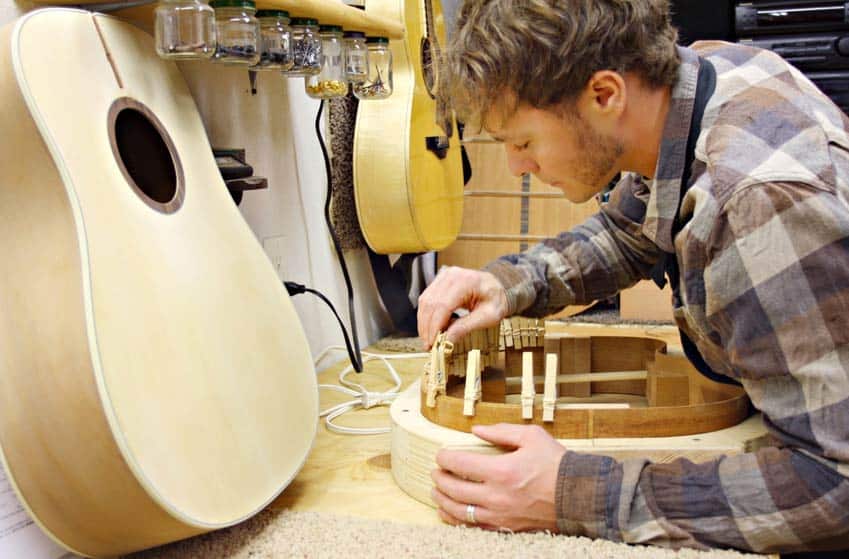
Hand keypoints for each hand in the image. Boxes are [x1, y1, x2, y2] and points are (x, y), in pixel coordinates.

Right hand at [417, 267, 508, 348]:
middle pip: (430, 303)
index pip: (442, 305)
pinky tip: (432, 328)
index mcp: (466, 281)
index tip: (433, 343)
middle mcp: (451, 275)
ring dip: (424, 322)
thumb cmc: (496, 300)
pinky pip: (427, 299)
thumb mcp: (489, 317)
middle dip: (427, 327)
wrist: (497, 287)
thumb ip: (467, 327)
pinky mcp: (440, 281)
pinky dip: (427, 316)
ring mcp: (444, 276)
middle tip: (429, 345)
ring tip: (429, 339)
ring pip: (425, 301)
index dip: (435, 326)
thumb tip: (447, 340)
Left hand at [430, 424, 565, 531]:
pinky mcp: (506, 527)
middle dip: (440, 479)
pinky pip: (472, 526)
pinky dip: (456, 519)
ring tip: (436, 491)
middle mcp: (497, 496)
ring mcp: (500, 514)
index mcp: (502, 471)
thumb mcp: (531, 436)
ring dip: (443, 500)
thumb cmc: (557, 464)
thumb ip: (501, 431)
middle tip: (435, 471)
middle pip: (454, 489)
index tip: (441, 454)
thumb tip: (477, 430)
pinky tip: (448, 512)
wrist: (578, 496)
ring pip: (459, 511)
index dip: (445, 458)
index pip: (460, 464)